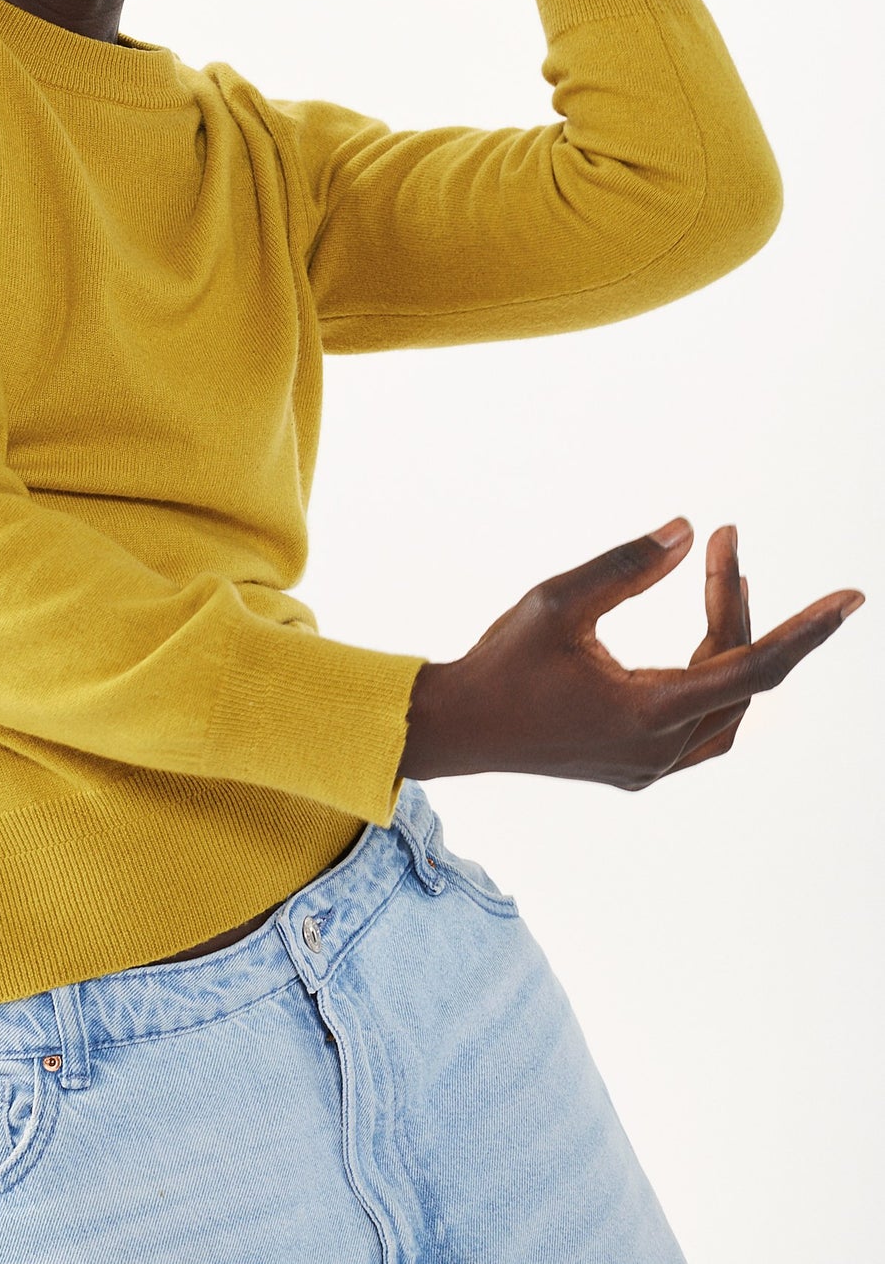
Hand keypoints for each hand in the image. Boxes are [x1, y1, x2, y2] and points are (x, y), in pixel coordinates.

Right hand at [399, 519, 864, 788]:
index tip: (851, 598)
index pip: (753, 666)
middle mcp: (660, 750)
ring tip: (725, 588)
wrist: (456, 728)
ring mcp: (650, 767)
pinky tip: (702, 649)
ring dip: (732, 647)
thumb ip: (626, 566)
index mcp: (648, 713)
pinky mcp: (635, 769)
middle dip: (734, 606)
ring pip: (726, 707)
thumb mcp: (558, 601)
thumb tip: (687, 532)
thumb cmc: (501, 662)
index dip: (808, 630)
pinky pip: (701, 727)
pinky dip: (711, 681)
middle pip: (736, 675)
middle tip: (722, 545)